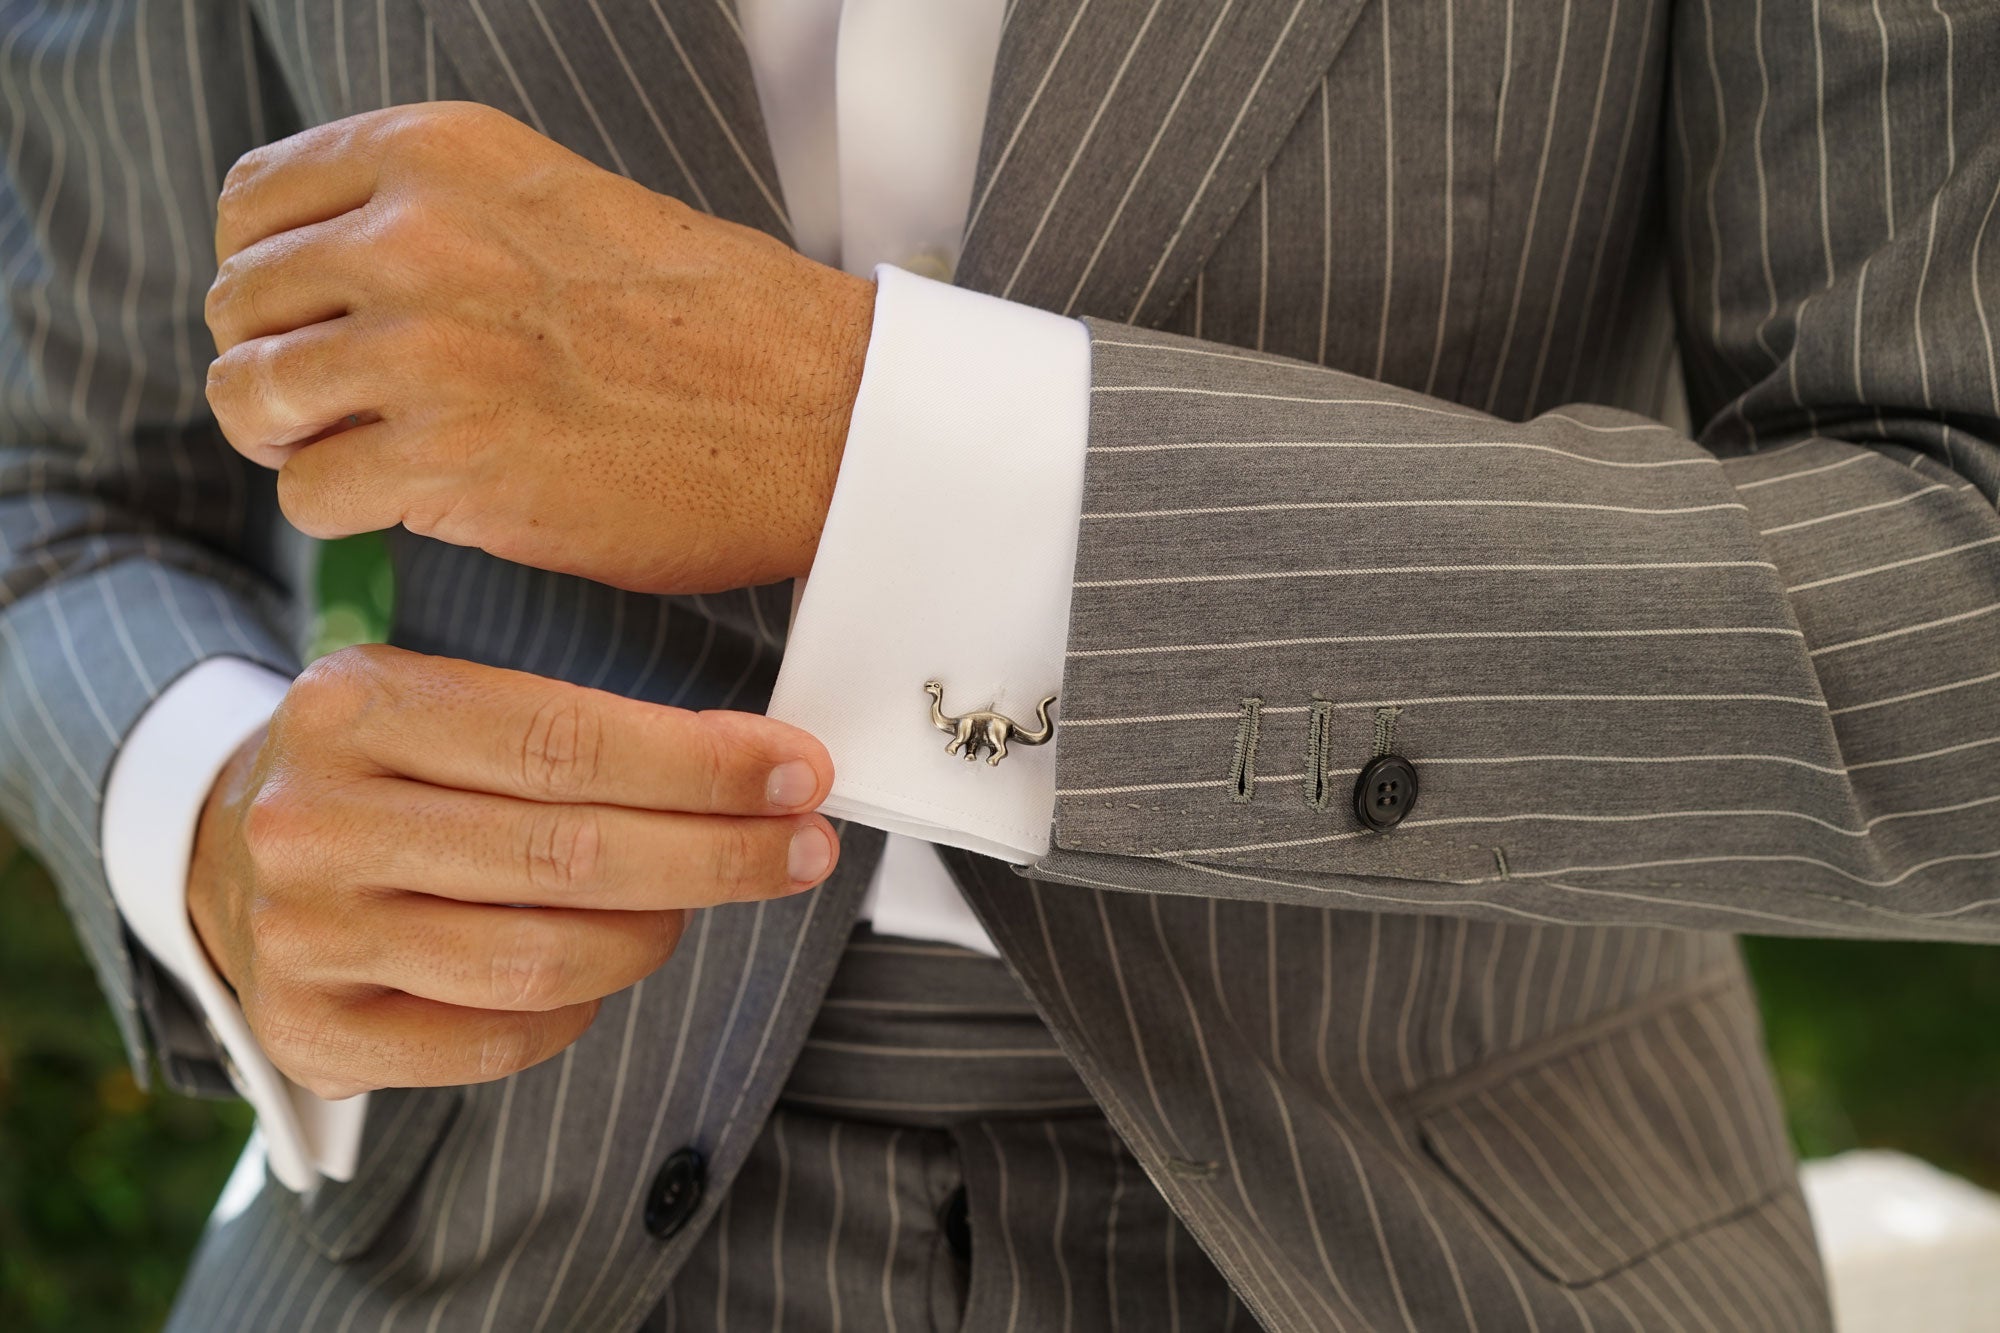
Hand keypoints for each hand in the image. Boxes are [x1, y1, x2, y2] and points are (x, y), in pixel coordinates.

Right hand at [187, 644, 839, 1098]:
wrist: (227, 846)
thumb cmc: (389, 769)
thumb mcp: (451, 705)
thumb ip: (584, 732)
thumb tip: (762, 768)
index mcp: (355, 704)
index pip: (565, 743)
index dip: (702, 768)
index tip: (800, 774)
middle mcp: (314, 818)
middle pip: (566, 854)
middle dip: (716, 855)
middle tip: (803, 850)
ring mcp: (302, 933)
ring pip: (541, 958)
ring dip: (655, 933)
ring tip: (694, 905)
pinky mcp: (310, 1029)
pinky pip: (497, 1039)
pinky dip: (581, 1008)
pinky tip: (608, 964)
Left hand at [202, 102, 874, 594]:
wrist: (822, 413)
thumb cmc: (719, 324)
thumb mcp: (561, 206)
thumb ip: (439, 223)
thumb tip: (334, 285)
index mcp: (441, 153)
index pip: (253, 204)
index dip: (273, 278)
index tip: (323, 324)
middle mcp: (415, 236)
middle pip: (238, 307)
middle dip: (282, 367)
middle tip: (356, 410)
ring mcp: (425, 350)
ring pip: (251, 401)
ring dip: (301, 444)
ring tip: (379, 458)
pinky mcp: (447, 462)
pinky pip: (308, 496)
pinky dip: (350, 514)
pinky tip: (425, 502)